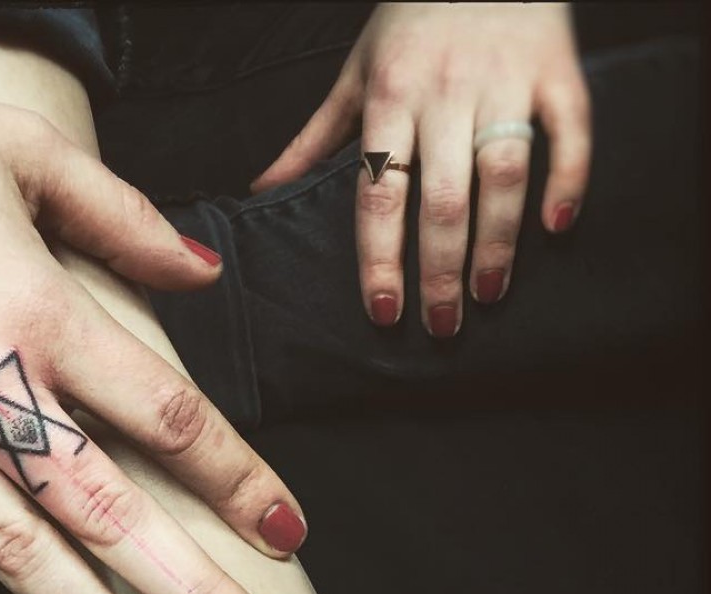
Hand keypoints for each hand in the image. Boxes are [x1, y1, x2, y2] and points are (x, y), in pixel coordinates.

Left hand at [251, 2, 590, 335]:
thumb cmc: (411, 19)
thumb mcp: (355, 73)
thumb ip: (314, 140)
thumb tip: (262, 193)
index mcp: (391, 98)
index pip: (380, 195)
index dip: (380, 259)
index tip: (384, 311)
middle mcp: (447, 92)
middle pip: (442, 199)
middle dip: (439, 271)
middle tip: (440, 325)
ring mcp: (505, 80)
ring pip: (503, 174)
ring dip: (497, 243)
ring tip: (488, 294)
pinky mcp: (557, 69)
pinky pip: (569, 129)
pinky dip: (568, 178)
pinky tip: (556, 227)